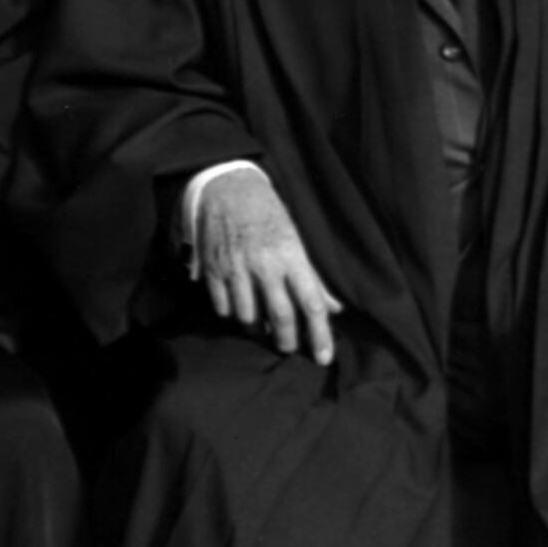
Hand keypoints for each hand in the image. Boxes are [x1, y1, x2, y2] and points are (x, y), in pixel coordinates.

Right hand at [191, 167, 342, 365]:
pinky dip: (233, 315)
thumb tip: (334, 309)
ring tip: (263, 328)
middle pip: (280, 317)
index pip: (311, 304)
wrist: (227, 187)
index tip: (324, 358)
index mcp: (291, 256)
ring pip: (248, 318)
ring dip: (258, 330)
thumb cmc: (269, 215)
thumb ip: (313, 278)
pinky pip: (223, 308)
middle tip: (289, 348)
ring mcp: (236, 268)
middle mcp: (264, 264)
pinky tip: (240, 309)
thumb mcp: (296, 240)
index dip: (320, 335)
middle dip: (287, 341)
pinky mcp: (213, 270)